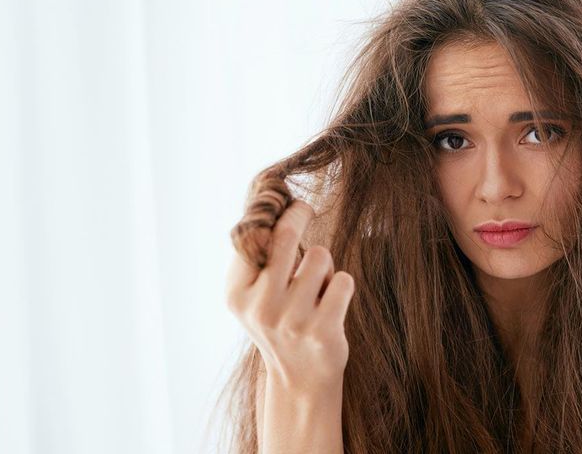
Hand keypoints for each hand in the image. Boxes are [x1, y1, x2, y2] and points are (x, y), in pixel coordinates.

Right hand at [226, 199, 355, 393]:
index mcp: (237, 294)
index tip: (289, 202)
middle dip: (299, 214)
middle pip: (285, 235)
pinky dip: (342, 285)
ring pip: (320, 255)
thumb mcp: (254, 295)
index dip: (275, 211)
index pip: (253, 235)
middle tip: (305, 208)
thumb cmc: (280, 321)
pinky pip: (343, 280)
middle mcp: (260, 307)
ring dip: (324, 264)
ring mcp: (292, 321)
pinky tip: (331, 304)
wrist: (300, 379)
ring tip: (317, 286)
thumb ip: (257, 257)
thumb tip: (271, 203)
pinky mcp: (323, 331)